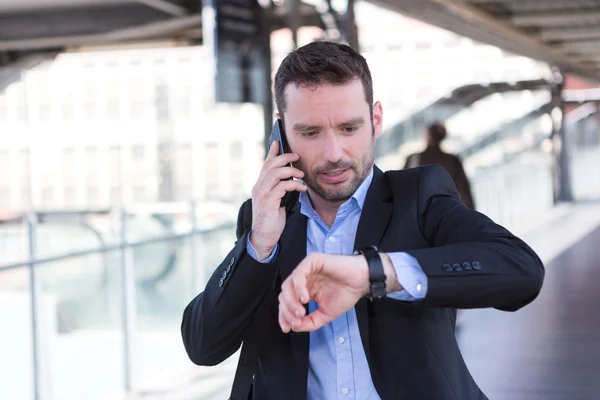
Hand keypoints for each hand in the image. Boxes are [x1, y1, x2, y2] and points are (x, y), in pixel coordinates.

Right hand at [250, 141, 306, 259]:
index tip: (278, 141)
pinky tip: (302, 189)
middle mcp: (259, 187)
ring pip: (275, 173)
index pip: (265, 164)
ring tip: (301, 175)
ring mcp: (262, 194)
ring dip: (291, 171)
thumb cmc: (272, 219)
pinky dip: (294, 185)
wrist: (264, 237)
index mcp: (260, 185)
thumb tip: (292, 178)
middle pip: (270, 165)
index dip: (272, 152)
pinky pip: (282, 187)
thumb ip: (280, 188)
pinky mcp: (268, 202)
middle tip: (297, 157)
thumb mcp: (277, 200)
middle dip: (285, 157)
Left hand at [278, 252, 401, 332]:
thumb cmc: (346, 294)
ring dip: (291, 301)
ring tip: (301, 312)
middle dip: (287, 310)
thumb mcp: (326, 314)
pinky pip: (299, 273)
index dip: (284, 316)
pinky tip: (305, 299)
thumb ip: (310, 322)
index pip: (287, 302)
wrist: (361, 282)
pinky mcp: (312, 261)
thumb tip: (295, 327)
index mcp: (304, 290)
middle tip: (297, 320)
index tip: (287, 328)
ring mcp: (306, 269)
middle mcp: (303, 279)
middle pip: (284, 294)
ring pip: (288, 284)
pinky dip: (298, 287)